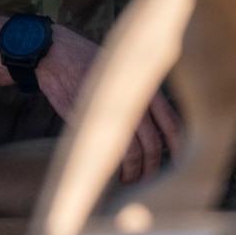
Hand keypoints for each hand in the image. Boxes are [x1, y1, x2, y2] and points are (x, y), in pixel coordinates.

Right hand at [34, 27, 183, 184]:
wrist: (57, 55)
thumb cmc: (87, 63)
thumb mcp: (122, 71)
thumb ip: (138, 94)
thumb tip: (149, 126)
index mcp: (145, 87)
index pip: (171, 123)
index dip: (178, 146)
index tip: (178, 163)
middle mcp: (135, 100)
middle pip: (155, 144)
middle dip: (153, 167)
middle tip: (147, 178)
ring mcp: (114, 111)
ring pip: (136, 152)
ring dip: (135, 172)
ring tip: (129, 179)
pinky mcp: (95, 122)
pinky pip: (114, 152)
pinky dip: (118, 168)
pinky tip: (115, 174)